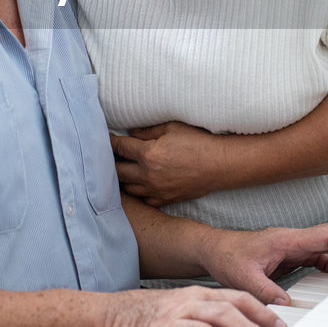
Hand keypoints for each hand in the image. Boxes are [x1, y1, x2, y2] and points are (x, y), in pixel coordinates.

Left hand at [112, 122, 227, 205]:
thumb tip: (131, 132)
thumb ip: (147, 130)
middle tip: (111, 154)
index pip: (120, 147)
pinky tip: (139, 183)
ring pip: (128, 188)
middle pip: (117, 171)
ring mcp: (156, 190)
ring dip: (123, 178)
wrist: (221, 164)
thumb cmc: (199, 141)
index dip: (110, 141)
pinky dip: (138, 192)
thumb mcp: (173, 127)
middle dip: (111, 161)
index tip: (106, 138)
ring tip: (123, 168)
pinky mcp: (166, 199)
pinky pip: (143, 199)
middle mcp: (148, 175)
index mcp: (149, 154)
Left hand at [205, 223, 327, 304]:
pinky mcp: (291, 253)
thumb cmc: (228, 257)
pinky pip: (319, 253)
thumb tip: (285, 305)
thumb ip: (264, 291)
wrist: (214, 250)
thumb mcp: (243, 278)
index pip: (325, 236)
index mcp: (286, 239)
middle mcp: (293, 239)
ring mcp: (293, 245)